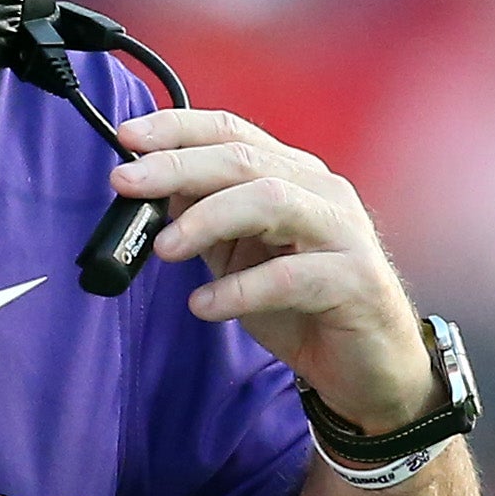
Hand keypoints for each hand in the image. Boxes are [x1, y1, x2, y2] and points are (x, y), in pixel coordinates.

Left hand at [114, 109, 437, 431]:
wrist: (368, 366)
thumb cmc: (303, 307)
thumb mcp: (241, 256)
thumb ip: (204, 221)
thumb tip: (148, 191)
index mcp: (292, 175)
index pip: (231, 132)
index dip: (177, 129)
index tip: (126, 137)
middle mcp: (321, 191)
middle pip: (243, 160)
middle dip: (177, 167)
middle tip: (126, 183)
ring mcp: (343, 232)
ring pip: (270, 200)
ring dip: (207, 219)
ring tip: (164, 248)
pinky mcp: (355, 280)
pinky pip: (290, 277)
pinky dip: (240, 290)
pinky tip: (204, 306)